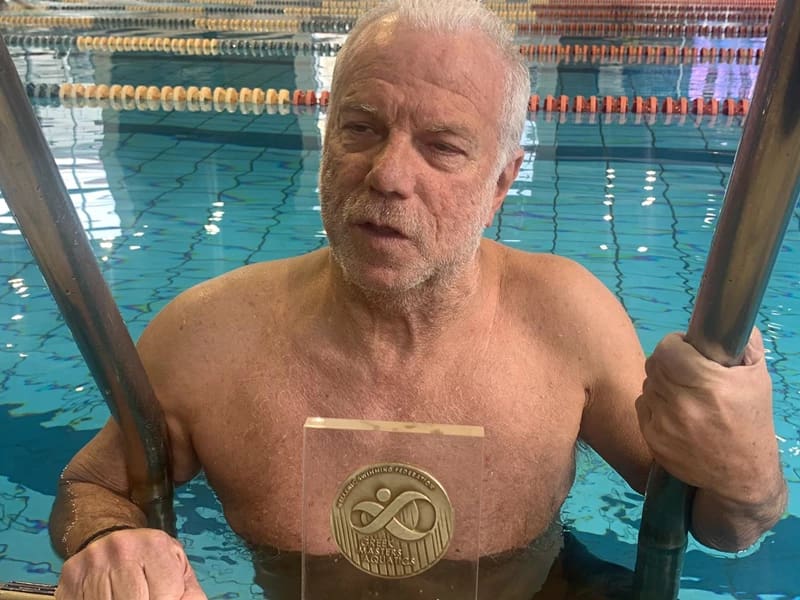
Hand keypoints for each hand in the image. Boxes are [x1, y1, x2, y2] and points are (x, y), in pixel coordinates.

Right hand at [56, 528, 206, 599]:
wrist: (114, 539)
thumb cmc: (153, 562)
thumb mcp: (178, 571)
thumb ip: (188, 594)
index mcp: (154, 545)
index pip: (164, 597)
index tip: (163, 596)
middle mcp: (121, 548)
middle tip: (144, 596)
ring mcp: (92, 561)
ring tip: (131, 595)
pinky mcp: (70, 576)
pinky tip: (108, 597)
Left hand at [635, 328, 780, 504]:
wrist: (741, 475)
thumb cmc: (751, 422)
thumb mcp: (757, 379)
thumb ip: (744, 344)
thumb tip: (728, 319)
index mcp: (709, 385)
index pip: (667, 349)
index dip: (676, 344)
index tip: (687, 349)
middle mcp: (684, 405)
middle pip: (654, 364)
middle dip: (668, 362)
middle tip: (685, 369)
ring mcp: (665, 424)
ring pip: (647, 385)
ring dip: (661, 384)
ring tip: (684, 394)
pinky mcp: (652, 439)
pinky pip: (643, 407)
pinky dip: (655, 405)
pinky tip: (676, 413)